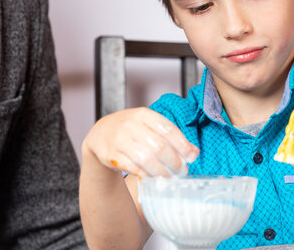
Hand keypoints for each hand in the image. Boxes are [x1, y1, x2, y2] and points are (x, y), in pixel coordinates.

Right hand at [82, 107, 199, 177]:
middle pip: (159, 146)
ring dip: (161, 171)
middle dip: (174, 162)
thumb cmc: (131, 130)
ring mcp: (119, 140)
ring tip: (170, 177)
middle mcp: (130, 125)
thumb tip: (193, 152)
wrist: (100, 134)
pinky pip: (132, 168)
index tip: (192, 157)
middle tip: (182, 171)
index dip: (182, 144)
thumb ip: (170, 136)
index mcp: (143, 114)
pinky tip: (154, 178)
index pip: (167, 129)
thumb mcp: (149, 125)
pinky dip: (146, 175)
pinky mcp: (110, 155)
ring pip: (146, 159)